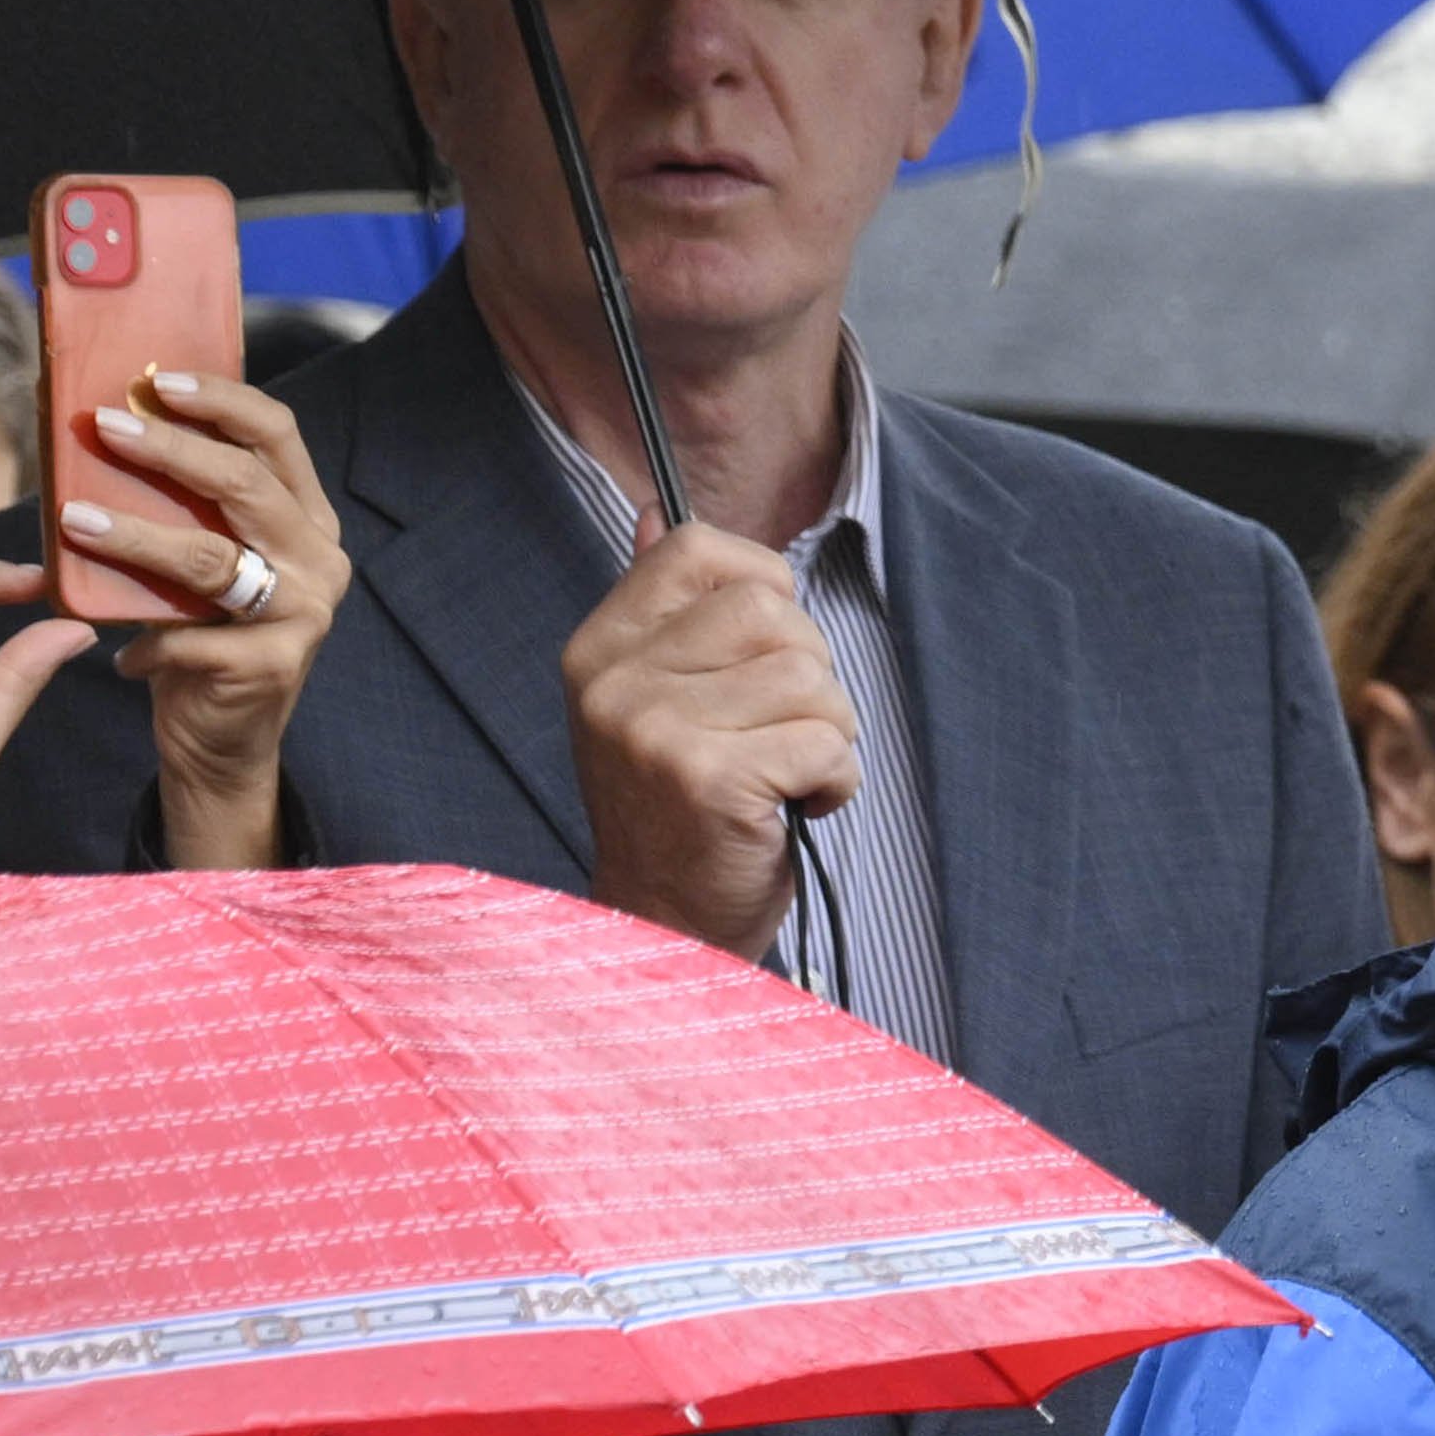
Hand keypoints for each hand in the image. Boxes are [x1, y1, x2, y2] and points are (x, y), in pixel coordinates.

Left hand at [59, 368, 346, 871]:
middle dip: (169, 449)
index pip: (276, 435)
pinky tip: (117, 651)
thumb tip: (106, 424)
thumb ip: (184, 506)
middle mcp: (319, 557)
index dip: (221, 399)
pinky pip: (190, 636)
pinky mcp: (274, 664)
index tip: (158, 379)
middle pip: (245, 484)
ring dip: (134, 535)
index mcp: (304, 517)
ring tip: (74, 518)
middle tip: (103, 427)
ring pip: (210, 557)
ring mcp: (305, 612)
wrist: (222, 741)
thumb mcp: (202, 559)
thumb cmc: (200, 635)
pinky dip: (143, 640)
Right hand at [565, 525, 859, 964]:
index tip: (765, 649)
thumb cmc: (680, 813)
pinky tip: (794, 809)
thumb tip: (652, 508)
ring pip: (810, 677)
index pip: (693, 547)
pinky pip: (825, 741)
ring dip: (827, 734)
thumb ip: (661, 608)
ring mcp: (655, 729)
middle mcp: (616, 681)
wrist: (663, 928)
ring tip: (785, 776)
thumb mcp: (650, 699)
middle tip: (781, 733)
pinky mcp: (707, 779)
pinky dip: (834, 781)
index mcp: (600, 647)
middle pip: (771, 611)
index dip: (761, 584)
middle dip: (809, 673)